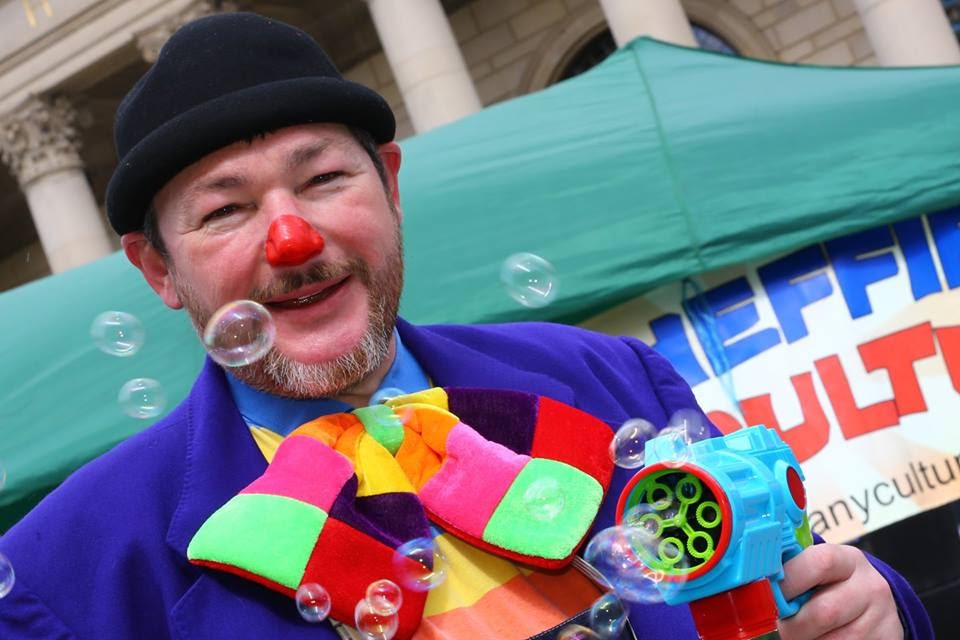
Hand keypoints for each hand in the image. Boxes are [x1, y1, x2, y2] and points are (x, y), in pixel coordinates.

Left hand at [777, 543, 903, 639]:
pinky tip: (818, 639)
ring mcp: (880, 618)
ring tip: (800, 633)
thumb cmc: (835, 584)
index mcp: (848, 560)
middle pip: (825, 611)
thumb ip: (795, 570)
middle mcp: (870, 587)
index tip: (768, 594)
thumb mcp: (822, 570)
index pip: (819, 563)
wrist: (877, 606)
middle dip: (795, 625)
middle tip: (782, 626)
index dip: (789, 581)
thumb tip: (756, 581)